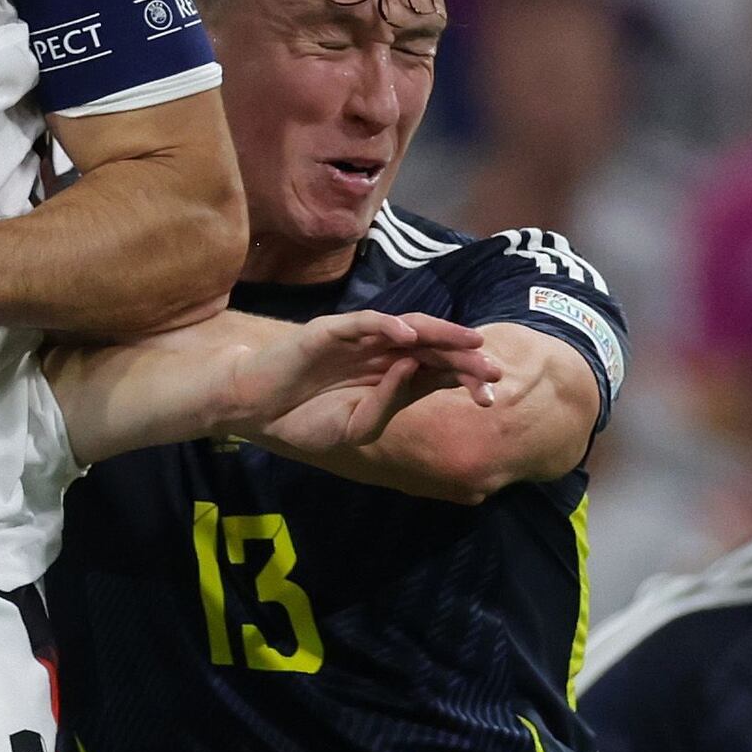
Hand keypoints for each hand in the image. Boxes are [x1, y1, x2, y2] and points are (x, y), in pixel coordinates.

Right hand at [229, 311, 498, 454]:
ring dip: (439, 333)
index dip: (465, 380)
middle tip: (493, 368)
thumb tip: (416, 371)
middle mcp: (381, 354)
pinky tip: (409, 336)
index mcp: (390, 378)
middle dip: (464, 357)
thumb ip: (388, 404)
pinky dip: (387, 325)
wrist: (257, 410)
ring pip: (407, 328)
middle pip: (431, 348)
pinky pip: (364, 324)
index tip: (491, 398)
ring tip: (467, 341)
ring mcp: (358, 340)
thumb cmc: (305, 420)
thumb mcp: (356, 427)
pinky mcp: (331, 331)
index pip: (437, 373)